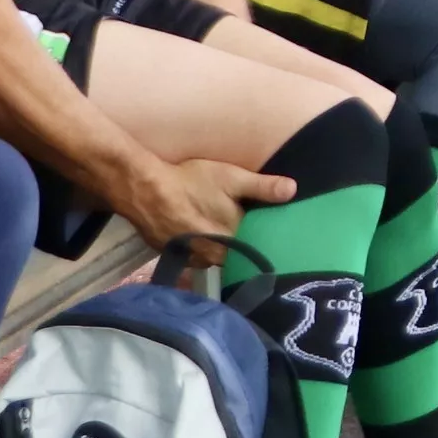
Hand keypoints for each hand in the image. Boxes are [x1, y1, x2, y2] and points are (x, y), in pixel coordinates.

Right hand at [133, 156, 294, 275]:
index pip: (258, 248)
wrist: (143, 191)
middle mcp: (214, 257)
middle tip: (252, 234)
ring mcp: (193, 259)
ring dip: (223, 250)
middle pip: (237, 256)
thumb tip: (293, 190)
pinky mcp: (175, 256)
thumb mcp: (230, 178)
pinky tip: (203, 235)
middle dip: (244, 246)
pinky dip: (203, 249)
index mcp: (233, 240)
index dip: (266, 242)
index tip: (277, 239)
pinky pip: (198, 257)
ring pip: (217, 258)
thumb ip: (262, 187)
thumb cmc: (190, 182)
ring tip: (227, 235)